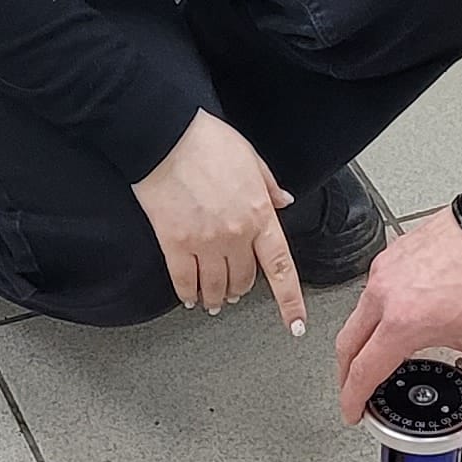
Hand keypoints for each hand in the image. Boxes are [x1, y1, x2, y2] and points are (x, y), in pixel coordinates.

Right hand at [137, 110, 305, 330]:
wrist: (166, 137)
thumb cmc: (207, 141)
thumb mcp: (252, 159)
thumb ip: (269, 187)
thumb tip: (282, 202)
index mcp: (259, 215)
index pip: (281, 268)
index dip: (290, 301)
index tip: (295, 323)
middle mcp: (235, 235)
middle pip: (244, 279)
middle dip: (242, 289)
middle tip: (237, 292)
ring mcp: (204, 243)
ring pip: (216, 286)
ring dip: (217, 298)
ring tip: (215, 301)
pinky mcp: (174, 244)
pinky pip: (184, 281)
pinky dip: (188, 294)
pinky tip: (189, 297)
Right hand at [336, 207, 461, 443]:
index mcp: (403, 323)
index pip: (362, 372)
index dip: (352, 399)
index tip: (352, 412)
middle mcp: (386, 294)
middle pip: (346, 344)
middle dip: (346, 374)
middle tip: (356, 391)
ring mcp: (385, 270)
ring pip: (357, 315)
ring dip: (361, 340)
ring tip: (379, 355)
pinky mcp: (391, 253)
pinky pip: (371, 290)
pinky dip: (375, 312)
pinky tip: (398, 317)